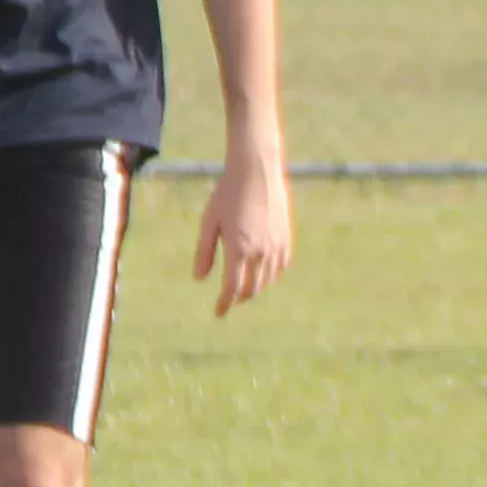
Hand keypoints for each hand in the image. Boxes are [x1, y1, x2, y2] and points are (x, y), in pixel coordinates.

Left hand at [194, 145, 287, 313]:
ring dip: (255, 288)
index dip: (225, 303)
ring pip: (267, 280)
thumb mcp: (209, 222)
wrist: (257, 173)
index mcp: (238, 249)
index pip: (232, 288)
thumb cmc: (227, 195)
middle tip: (230, 301)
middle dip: (240, 298)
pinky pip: (280, 266)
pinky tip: (264, 274)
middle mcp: (260, 252)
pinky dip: (271, 275)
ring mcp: (276, 246)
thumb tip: (200, 278)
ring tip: (245, 289)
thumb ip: (205, 252)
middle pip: (252, 288)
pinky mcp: (286, 239)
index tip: (218, 312)